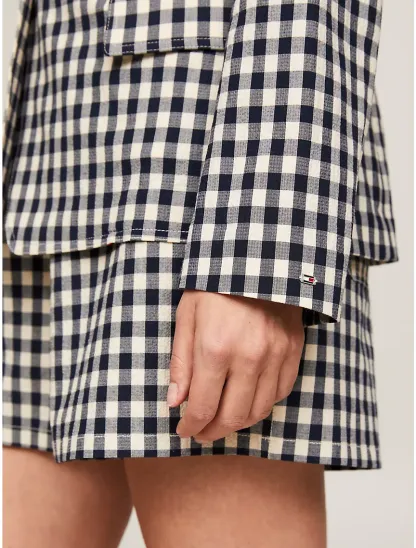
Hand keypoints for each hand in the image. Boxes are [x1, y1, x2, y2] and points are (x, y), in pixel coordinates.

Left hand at [167, 289, 304, 442]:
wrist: (257, 259)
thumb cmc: (214, 285)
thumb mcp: (187, 316)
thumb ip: (181, 362)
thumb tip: (175, 402)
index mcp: (216, 348)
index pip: (203, 407)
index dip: (191, 426)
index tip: (183, 430)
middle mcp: (249, 358)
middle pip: (233, 417)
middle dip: (212, 432)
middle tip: (201, 432)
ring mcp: (275, 355)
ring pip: (259, 410)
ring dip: (238, 423)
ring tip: (223, 420)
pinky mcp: (292, 351)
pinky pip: (280, 392)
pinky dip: (262, 404)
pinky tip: (248, 400)